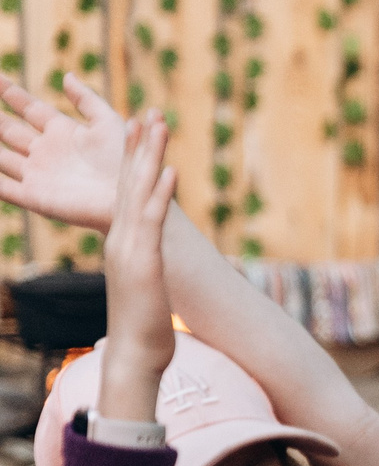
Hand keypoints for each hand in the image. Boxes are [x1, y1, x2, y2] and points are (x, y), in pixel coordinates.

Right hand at [0, 74, 129, 229]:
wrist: (134, 197)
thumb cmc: (129, 160)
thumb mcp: (108, 123)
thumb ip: (87, 100)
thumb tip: (68, 75)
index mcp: (63, 132)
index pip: (28, 108)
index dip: (10, 93)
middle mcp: (46, 152)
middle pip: (8, 130)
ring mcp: (38, 174)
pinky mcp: (35, 197)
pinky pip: (3, 187)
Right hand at [97, 114, 180, 424]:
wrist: (135, 356)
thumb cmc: (142, 326)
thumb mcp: (143, 286)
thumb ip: (143, 267)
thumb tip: (147, 261)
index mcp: (122, 242)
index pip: (126, 192)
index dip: (134, 160)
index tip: (140, 130)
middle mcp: (121, 238)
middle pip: (129, 182)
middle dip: (140, 145)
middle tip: (149, 110)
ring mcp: (129, 248)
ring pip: (138, 193)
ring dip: (149, 157)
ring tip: (157, 123)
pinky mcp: (143, 262)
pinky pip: (152, 222)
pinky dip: (160, 195)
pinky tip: (170, 170)